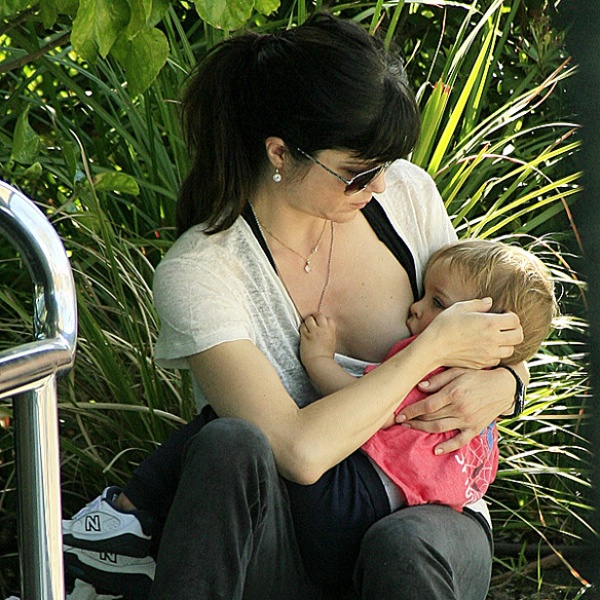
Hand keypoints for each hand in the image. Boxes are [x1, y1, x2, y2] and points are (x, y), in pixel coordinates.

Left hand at [299, 312, 336, 367]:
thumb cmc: (326, 357)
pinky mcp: (305, 336)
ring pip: (309, 319)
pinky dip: (302, 327)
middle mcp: (323, 330)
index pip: (329, 319)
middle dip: (315, 316)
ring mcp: (314, 332)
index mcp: (331, 332)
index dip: (324, 320)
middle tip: (312, 319)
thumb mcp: (332, 343)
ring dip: (307, 321)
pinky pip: (302, 326)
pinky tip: (303, 331)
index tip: (321, 322)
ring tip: (306, 326)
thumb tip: (324, 332)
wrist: (320, 363)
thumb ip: (329, 335)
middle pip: (319, 315)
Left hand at [395, 366, 515, 453]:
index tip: (399, 413)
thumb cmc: (477, 377)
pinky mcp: (475, 429)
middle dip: (413, 420)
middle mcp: (460, 408)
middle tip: (400, 421)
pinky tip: (436, 450)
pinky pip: (459, 441)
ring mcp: (467, 420)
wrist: (504, 388)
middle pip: (430, 417)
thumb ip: (438, 379)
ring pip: (440, 428)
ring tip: (410, 428)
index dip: (411, 410)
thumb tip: (420, 387)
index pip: (427, 405)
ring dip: (422, 430)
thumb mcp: (458, 371)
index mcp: (454, 393)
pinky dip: (447, 447)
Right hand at [422, 298, 522, 369]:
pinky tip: (486, 347)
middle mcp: (493, 340)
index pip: (515, 320)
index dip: (511, 315)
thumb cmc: (444, 325)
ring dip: (506, 343)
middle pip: (518, 336)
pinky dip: (496, 354)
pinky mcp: (482, 364)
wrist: (433, 348)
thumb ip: (478, 303)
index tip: (503, 314)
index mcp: (490, 323)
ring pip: (510, 350)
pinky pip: (497, 360)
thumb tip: (490, 302)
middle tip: (504, 326)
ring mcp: (488, 354)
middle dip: (515, 329)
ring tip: (495, 337)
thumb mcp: (459, 308)